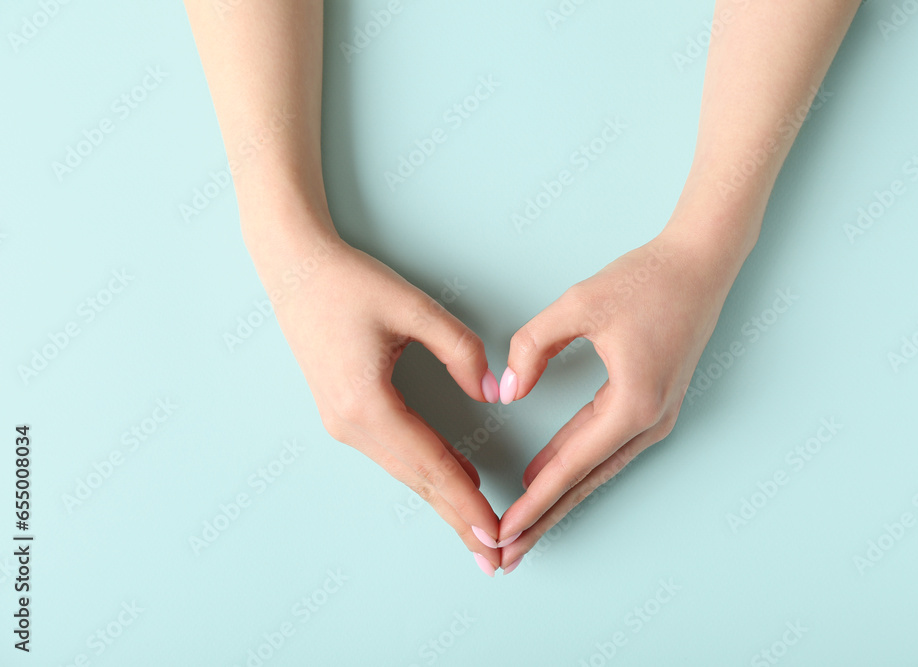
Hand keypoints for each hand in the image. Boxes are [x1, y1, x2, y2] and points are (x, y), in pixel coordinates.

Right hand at [243, 209, 504, 571]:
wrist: (295, 269)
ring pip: (405, 471)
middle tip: (495, 560)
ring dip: (443, 500)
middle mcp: (350, 424)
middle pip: (418, 480)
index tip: (496, 534)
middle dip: (458, 518)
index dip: (466, 502)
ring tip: (477, 531)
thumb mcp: (413, 307)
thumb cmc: (350, 283)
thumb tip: (491, 392)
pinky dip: (426, 474)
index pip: (431, 465)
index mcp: (366, 404)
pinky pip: (394, 453)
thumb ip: (459, 349)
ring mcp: (342, 423)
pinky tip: (451, 484)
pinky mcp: (344, 414)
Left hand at [494, 218, 751, 569]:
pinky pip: (606, 449)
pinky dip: (575, 470)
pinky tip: (547, 481)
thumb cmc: (645, 280)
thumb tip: (509, 393)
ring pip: (597, 471)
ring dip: (559, 500)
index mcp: (633, 403)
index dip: (533, 502)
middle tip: (506, 557)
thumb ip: (534, 346)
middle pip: (585, 483)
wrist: (700, 264)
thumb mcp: (579, 303)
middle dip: (543, 520)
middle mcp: (649, 421)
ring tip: (522, 530)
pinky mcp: (652, 407)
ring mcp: (655, 418)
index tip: (504, 532)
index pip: (571, 465)